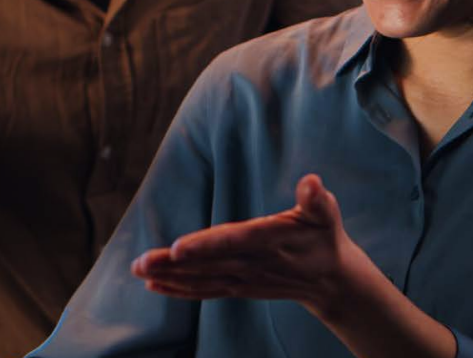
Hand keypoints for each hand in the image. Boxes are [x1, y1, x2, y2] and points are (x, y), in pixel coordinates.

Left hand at [130, 174, 362, 319]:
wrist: (333, 281)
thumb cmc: (325, 236)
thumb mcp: (326, 213)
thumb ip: (316, 199)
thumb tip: (312, 181)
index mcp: (271, 240)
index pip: (233, 241)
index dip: (205, 245)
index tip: (176, 248)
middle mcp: (253, 263)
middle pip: (207, 264)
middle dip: (172, 264)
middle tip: (139, 262)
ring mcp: (245, 279)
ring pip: (202, 279)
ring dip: (169, 276)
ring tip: (139, 270)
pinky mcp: (240, 287)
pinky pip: (206, 290)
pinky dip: (180, 290)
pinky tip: (155, 285)